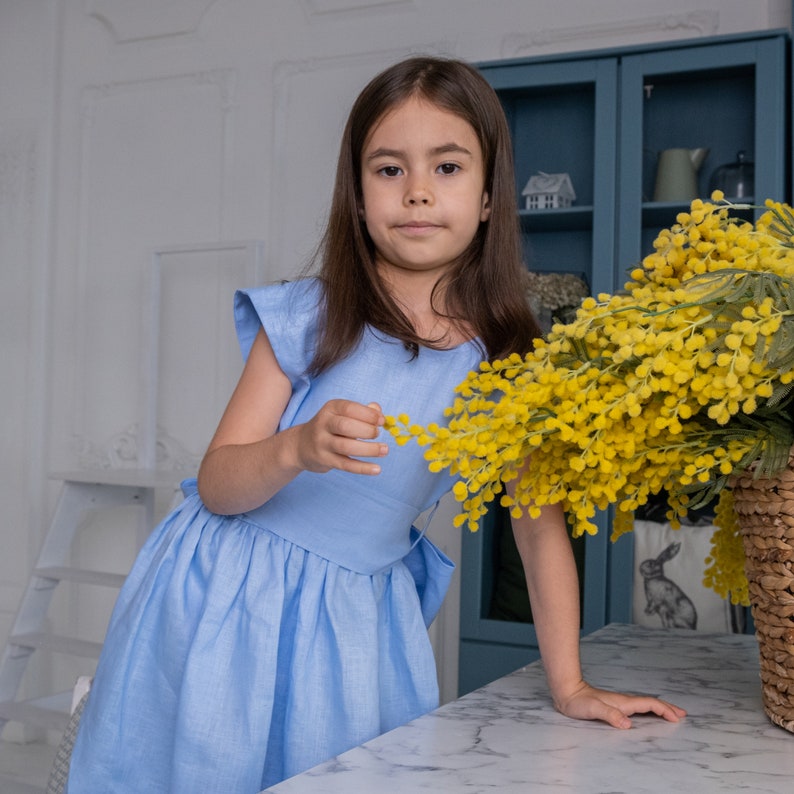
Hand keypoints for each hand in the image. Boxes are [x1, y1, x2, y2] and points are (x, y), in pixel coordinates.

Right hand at [295, 400, 387, 475]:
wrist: (300, 445)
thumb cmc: (330, 427)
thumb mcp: (342, 414)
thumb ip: (362, 411)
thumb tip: (379, 412)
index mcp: (331, 408)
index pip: (349, 408)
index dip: (368, 414)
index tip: (381, 421)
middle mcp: (324, 424)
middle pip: (345, 426)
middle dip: (366, 430)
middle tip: (378, 434)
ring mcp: (322, 443)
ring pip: (346, 447)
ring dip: (368, 450)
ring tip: (384, 450)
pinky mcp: (324, 460)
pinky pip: (345, 465)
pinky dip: (362, 468)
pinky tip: (377, 469)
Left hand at [554, 680, 685, 729]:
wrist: (567, 693)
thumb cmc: (578, 701)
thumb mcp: (593, 709)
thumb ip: (610, 715)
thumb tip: (627, 724)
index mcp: (623, 702)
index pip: (649, 704)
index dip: (664, 710)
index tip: (677, 717)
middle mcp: (624, 702)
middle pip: (650, 703)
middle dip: (667, 708)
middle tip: (682, 714)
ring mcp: (619, 703)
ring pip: (645, 705)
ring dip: (660, 709)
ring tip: (671, 714)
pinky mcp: (614, 706)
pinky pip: (637, 708)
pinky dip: (648, 711)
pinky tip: (647, 715)